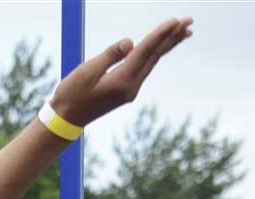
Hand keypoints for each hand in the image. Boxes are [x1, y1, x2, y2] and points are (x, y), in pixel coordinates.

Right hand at [50, 17, 192, 126]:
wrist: (65, 121)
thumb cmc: (71, 95)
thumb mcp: (86, 71)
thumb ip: (110, 55)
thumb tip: (131, 42)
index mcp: (121, 81)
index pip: (145, 52)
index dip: (160, 34)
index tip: (175, 21)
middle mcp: (130, 87)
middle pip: (155, 57)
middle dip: (172, 38)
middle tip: (189, 21)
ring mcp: (130, 91)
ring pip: (152, 62)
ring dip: (167, 45)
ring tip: (183, 32)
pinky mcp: (125, 92)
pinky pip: (144, 68)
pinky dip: (154, 55)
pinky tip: (161, 48)